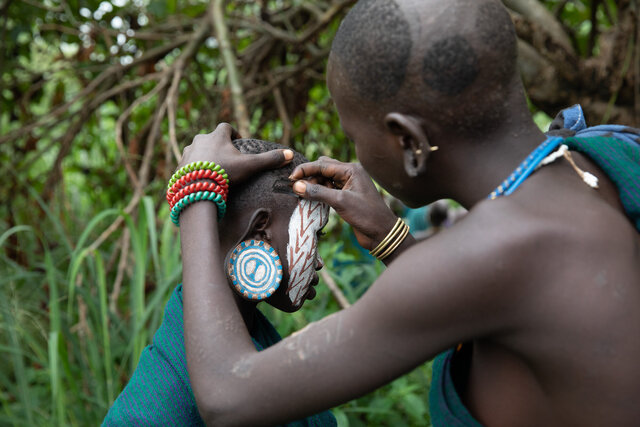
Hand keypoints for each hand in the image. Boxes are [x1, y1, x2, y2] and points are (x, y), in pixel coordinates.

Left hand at [179, 123, 293, 183]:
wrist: (196, 188)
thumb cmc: (224, 174)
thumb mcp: (249, 166)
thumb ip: (269, 160)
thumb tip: (290, 154)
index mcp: (217, 136)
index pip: (226, 127)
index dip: (233, 133)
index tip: (238, 142)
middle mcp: (200, 140)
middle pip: (210, 138)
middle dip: (218, 146)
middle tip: (227, 159)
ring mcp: (187, 153)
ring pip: (197, 151)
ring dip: (204, 157)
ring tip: (212, 170)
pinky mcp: (178, 166)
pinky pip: (187, 165)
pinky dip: (194, 169)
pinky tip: (200, 180)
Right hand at [290, 157, 398, 249]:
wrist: (381, 233)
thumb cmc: (366, 215)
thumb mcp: (340, 202)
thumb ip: (318, 192)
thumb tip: (296, 186)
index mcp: (351, 169)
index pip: (323, 164)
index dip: (305, 170)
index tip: (291, 178)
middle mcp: (350, 174)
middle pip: (323, 168)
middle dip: (309, 176)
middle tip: (296, 187)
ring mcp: (348, 185)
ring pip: (325, 179)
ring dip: (313, 184)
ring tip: (301, 194)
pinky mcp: (346, 196)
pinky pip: (329, 189)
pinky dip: (319, 192)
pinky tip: (310, 198)